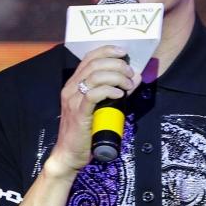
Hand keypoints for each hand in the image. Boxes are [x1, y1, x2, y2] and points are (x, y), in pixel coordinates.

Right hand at [46, 45, 141, 176]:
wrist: (70, 154)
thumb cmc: (86, 132)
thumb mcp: (102, 107)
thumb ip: (117, 91)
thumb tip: (135, 77)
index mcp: (74, 84)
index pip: (89, 58)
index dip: (107, 51)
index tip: (123, 52)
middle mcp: (71, 89)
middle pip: (94, 64)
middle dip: (116, 65)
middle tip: (130, 73)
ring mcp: (73, 100)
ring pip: (95, 77)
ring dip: (116, 77)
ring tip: (128, 84)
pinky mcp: (78, 113)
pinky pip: (93, 95)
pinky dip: (109, 90)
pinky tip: (119, 94)